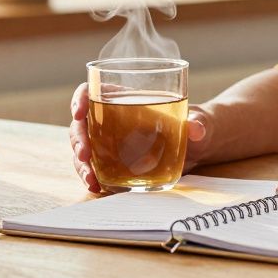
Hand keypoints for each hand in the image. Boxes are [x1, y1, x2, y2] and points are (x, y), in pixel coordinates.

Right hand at [68, 82, 214, 193]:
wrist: (197, 147)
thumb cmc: (194, 124)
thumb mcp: (198, 121)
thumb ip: (198, 123)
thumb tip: (197, 130)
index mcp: (124, 98)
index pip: (92, 91)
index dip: (81, 98)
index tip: (80, 112)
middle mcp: (110, 119)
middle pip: (82, 124)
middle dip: (78, 139)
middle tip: (85, 155)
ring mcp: (109, 142)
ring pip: (84, 149)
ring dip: (81, 164)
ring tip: (91, 179)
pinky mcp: (114, 162)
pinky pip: (95, 167)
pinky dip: (91, 177)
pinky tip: (97, 187)